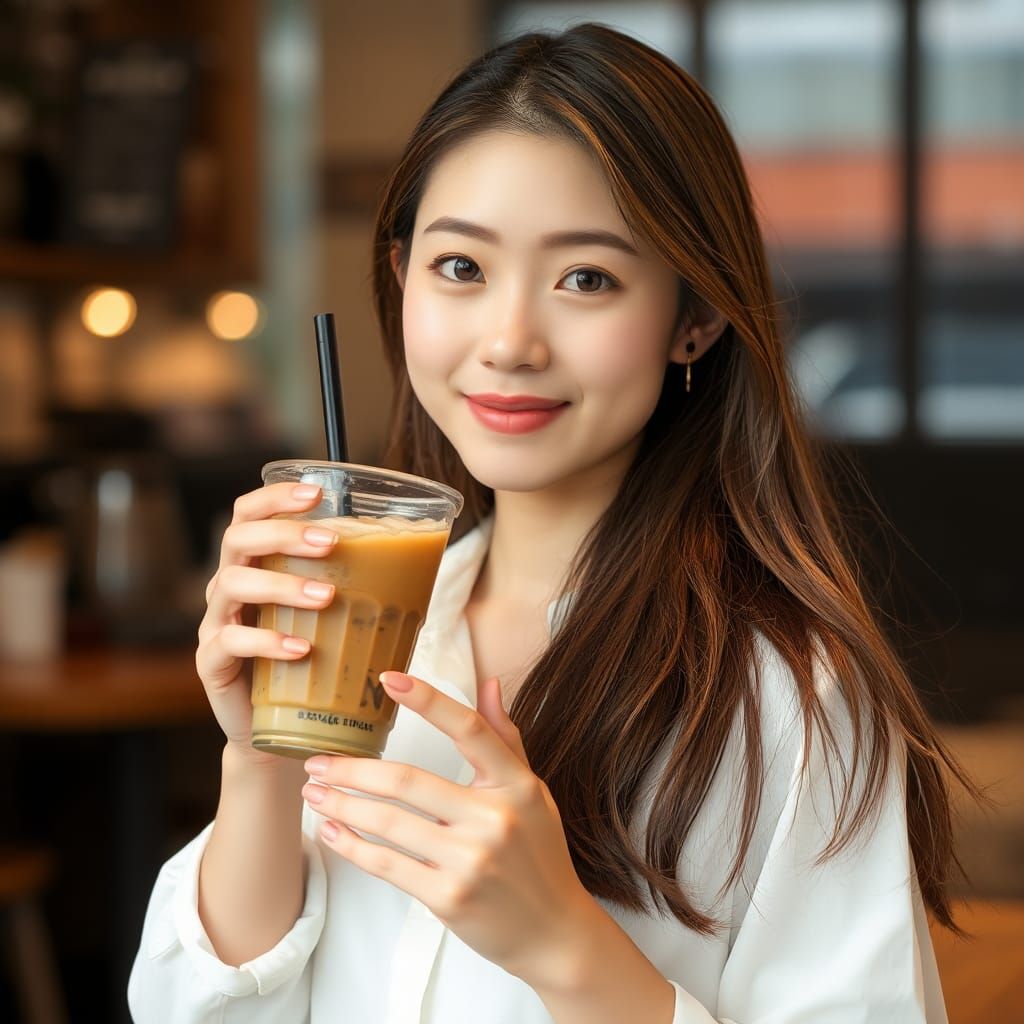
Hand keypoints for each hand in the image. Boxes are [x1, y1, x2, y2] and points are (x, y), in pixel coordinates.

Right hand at [195, 481, 339, 764]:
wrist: (283, 731)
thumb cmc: (314, 663)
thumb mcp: (334, 617)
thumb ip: (360, 585)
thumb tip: (425, 556)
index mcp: (257, 565)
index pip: (251, 514)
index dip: (276, 497)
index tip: (317, 492)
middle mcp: (230, 587)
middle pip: (237, 539)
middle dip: (284, 533)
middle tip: (330, 542)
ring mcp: (216, 623)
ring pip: (233, 584)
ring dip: (283, 586)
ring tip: (325, 596)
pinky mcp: (212, 663)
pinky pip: (229, 641)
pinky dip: (266, 641)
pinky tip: (300, 649)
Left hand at [301, 671, 597, 981]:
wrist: (553, 931)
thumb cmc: (539, 853)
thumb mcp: (531, 791)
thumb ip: (504, 737)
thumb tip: (487, 683)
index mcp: (515, 784)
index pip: (469, 730)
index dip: (428, 701)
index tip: (389, 680)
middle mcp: (494, 818)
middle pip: (407, 781)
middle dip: (352, 769)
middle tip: (317, 761)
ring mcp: (469, 860)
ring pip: (388, 822)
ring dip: (341, 804)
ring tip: (315, 793)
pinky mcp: (447, 896)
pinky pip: (386, 864)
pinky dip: (352, 846)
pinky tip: (331, 831)